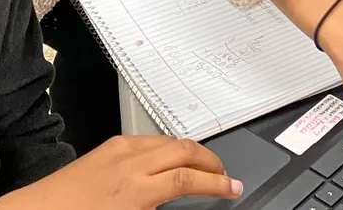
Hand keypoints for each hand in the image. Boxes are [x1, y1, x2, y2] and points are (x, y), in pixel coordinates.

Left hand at [0, 136, 241, 209]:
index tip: (233, 188)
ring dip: (191, 151)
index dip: (217, 184)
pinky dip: (168, 147)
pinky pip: (149, 140)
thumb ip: (156, 206)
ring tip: (203, 166)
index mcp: (135, 190)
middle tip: (225, 174)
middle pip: (185, 151)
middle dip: (211, 161)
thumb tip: (177, 199)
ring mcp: (119, 149)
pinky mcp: (109, 145)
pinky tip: (170, 157)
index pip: (188, 180)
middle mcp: (130, 163)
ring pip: (168, 141)